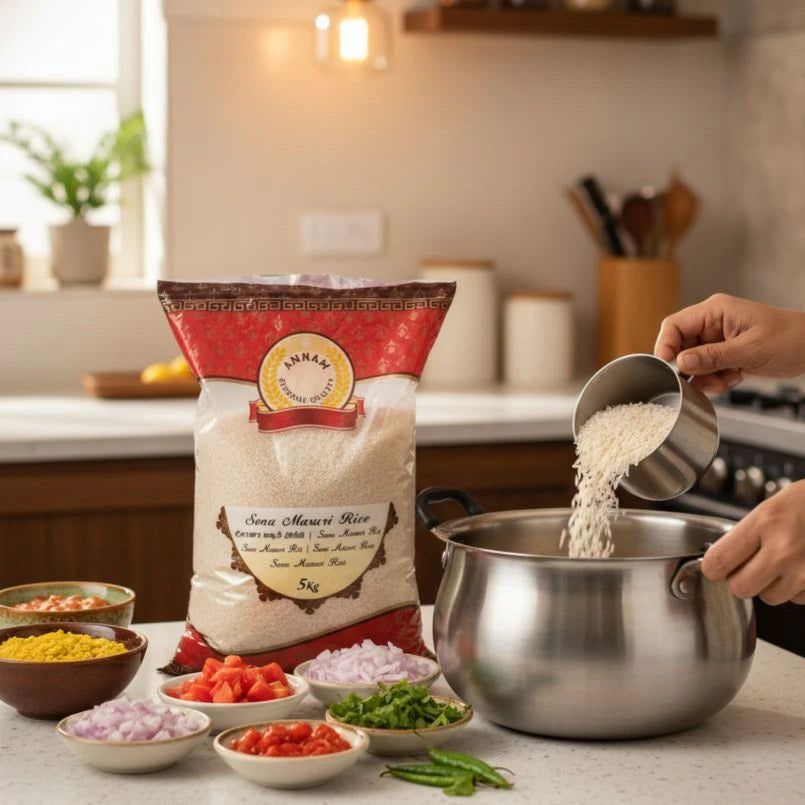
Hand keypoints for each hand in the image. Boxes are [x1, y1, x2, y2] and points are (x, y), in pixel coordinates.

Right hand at [654, 293, 804, 393]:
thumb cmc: (790, 338)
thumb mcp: (750, 350)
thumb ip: (713, 357)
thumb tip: (681, 362)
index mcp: (715, 311)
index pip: (675, 325)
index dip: (665, 346)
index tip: (667, 367)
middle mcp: (712, 324)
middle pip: (680, 346)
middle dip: (690, 368)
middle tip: (703, 380)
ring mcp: (717, 339)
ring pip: (692, 362)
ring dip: (704, 377)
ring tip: (725, 380)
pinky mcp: (723, 354)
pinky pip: (706, 370)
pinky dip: (715, 380)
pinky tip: (733, 378)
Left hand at [702, 480, 804, 604]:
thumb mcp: (770, 508)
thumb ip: (745, 535)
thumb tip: (719, 561)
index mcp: (765, 524)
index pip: (718, 561)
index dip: (712, 567)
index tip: (714, 566)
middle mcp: (784, 551)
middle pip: (740, 588)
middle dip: (741, 579)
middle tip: (749, 566)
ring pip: (770, 598)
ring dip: (772, 585)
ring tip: (784, 562)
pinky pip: (797, 599)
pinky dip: (796, 588)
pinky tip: (802, 567)